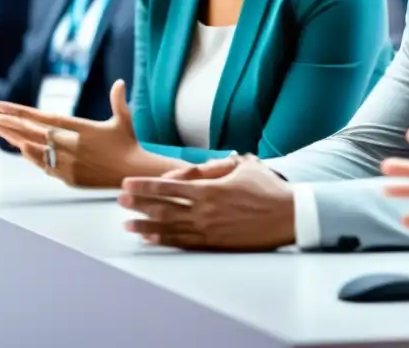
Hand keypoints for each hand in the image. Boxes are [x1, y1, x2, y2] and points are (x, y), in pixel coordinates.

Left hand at [0, 80, 153, 187]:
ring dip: (16, 140)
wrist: (133, 174)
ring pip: (34, 151)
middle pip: (34, 134)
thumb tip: (120, 82)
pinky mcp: (68, 178)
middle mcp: (73, 147)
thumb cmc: (129, 144)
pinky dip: (31, 157)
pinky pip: (44, 166)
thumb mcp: (124, 121)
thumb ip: (119, 101)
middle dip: (10, 125)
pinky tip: (21, 148)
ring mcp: (69, 164)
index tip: (2, 106)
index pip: (46, 118)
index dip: (22, 112)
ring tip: (0, 131)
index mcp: (84, 129)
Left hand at [119, 155, 295, 249]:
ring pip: (169, 228)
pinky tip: (150, 239)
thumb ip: (220, 165)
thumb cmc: (269, 188)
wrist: (288, 214)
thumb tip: (201, 165)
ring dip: (145, 226)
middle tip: (120, 202)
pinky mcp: (215, 243)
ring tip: (127, 225)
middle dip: (139, 204)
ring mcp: (208, 229)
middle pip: (163, 207)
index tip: (127, 184)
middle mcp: (204, 210)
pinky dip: (164, 240)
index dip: (145, 186)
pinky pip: (184, 242)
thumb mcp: (246, 166)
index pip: (169, 187)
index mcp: (210, 189)